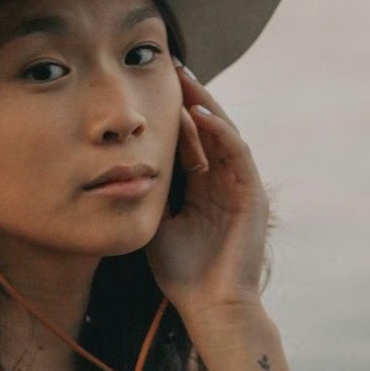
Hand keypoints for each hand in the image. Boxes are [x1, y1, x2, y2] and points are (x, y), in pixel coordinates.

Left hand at [145, 58, 269, 319]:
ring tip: (184, 77)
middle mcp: (223, 181)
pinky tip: (201, 113)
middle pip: (209, 128)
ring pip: (224, 132)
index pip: (190, 139)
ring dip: (205, 104)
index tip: (150, 84)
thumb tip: (116, 167)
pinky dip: (220, 130)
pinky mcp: (253, 194)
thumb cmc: (181, 274)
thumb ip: (147, 193)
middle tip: (171, 64)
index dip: (173, 112)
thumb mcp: (155, 223)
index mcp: (202, 188)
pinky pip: (237, 152)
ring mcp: (240, 186)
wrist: (210, 307)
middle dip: (191, 96)